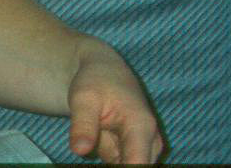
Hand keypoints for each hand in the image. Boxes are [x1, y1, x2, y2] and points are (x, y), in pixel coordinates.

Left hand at [66, 39, 164, 163]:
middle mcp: (151, 142)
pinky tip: (103, 133)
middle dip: (112, 159)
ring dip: (107, 153)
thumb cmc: (94, 82)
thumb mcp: (82, 98)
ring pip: (122, 164)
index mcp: (142, 127)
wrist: (103, 71)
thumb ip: (83, 125)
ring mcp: (145, 149)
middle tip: (99, 133)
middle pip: (134, 167)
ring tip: (101, 129)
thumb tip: (80, 151)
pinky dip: (107, 152)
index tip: (108, 160)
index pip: (138, 165)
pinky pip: (118, 163)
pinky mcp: (136, 153)